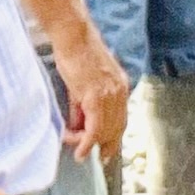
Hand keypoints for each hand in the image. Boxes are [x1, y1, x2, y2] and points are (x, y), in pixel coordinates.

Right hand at [52, 22, 128, 162]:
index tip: (108, 151)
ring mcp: (109, 95)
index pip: (121, 119)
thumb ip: (81, 105)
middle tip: (96, 158)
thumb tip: (77, 124)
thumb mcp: (82, 82)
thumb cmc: (74, 53)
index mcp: (120, 87)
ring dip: (90, 144)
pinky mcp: (95, 97)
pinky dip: (86, 143)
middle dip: (106, 146)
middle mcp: (119, 93)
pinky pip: (93, 129)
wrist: (73, 36)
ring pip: (105, 131)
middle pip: (116, 129)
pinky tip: (80, 152)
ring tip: (77, 150)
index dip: (115, 137)